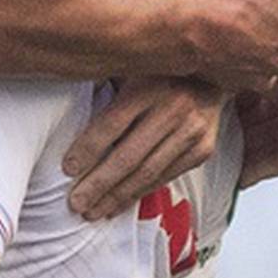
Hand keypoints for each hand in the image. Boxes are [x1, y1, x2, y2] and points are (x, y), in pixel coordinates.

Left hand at [61, 77, 225, 219]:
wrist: (214, 71)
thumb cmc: (161, 69)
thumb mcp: (130, 66)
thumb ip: (104, 83)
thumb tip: (62, 106)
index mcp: (148, 85)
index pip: (112, 124)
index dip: (88, 149)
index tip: (67, 169)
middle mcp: (173, 108)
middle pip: (128, 156)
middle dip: (98, 184)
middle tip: (75, 203)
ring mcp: (191, 132)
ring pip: (147, 173)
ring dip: (116, 197)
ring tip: (92, 211)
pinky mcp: (203, 150)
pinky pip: (165, 178)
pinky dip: (139, 194)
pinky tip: (118, 204)